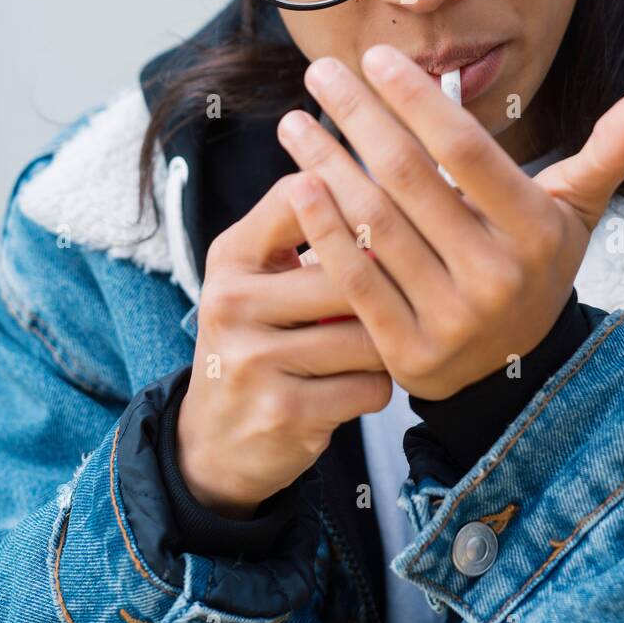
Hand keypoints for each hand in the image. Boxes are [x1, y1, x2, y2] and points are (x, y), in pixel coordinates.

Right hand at [176, 173, 390, 516]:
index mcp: (230, 256)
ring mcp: (254, 360)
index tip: (391, 209)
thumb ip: (306, 230)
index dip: (356, 198)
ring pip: (368, 334)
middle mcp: (232, 302)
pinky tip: (361, 382)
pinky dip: (378, 385)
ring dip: (388, 341)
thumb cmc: (258, 338)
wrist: (213, 439)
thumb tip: (391, 183)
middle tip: (410, 290)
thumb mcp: (257, 276)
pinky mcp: (285, 412)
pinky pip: (370, 386)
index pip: (299, 196)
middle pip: (347, 272)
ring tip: (382, 340)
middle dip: (388, 286)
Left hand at [276, 45, 623, 400]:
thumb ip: (603, 156)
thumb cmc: (534, 265)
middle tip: (321, 72)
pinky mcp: (410, 354)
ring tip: (295, 123)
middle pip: (411, 179)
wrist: (515, 370)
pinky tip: (299, 186)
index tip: (377, 57)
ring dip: (327, 165)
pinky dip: (324, 231)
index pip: (466, 150)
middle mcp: (498, 277)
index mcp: (536, 232)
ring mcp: (453, 321)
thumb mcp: (573, 214)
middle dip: (359, 117)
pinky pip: (356, 280)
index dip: (418, 99)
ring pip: (376, 225)